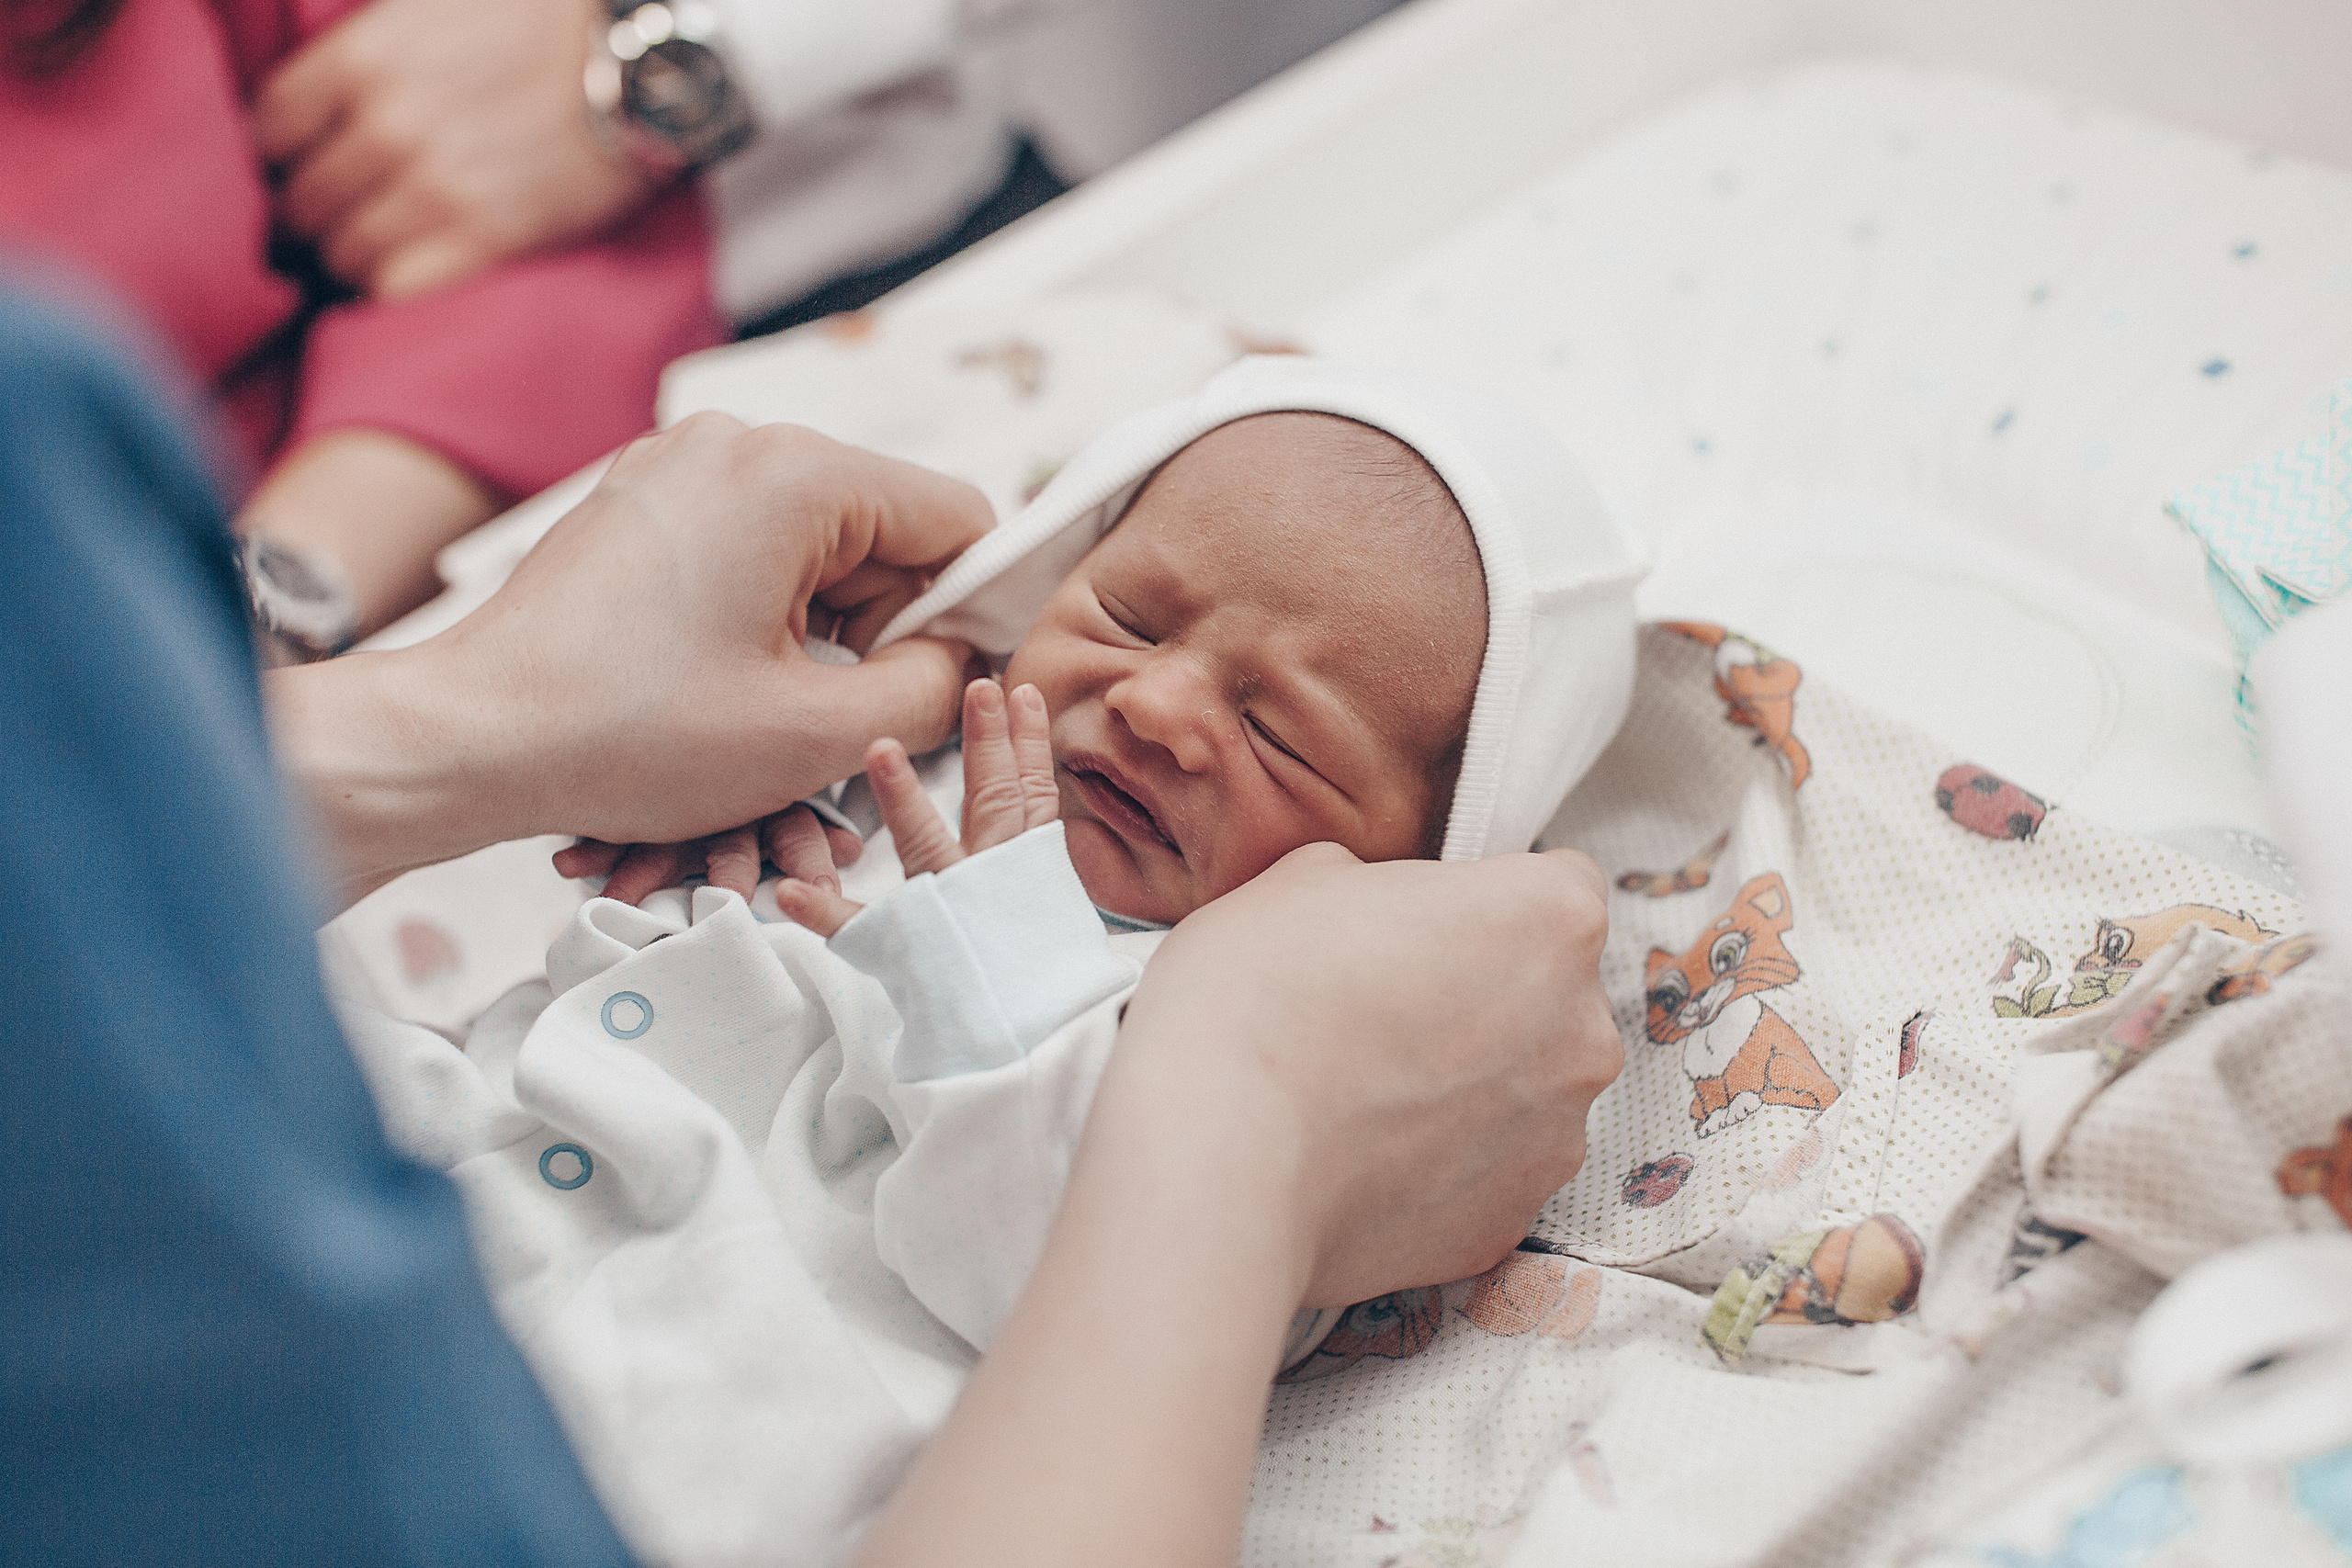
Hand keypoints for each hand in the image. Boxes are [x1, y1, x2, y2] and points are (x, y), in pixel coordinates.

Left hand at [253, 0, 655, 299]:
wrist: (643, 65)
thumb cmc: (542, 19)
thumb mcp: (430, 0)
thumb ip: (365, 39)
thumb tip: (318, 83)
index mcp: (363, 60)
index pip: (270, 129)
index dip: (280, 149)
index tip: (299, 157)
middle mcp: (389, 129)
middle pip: (303, 199)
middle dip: (314, 205)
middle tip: (338, 206)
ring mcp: (437, 192)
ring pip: (344, 252)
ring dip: (352, 251)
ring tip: (374, 240)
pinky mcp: (488, 241)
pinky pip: (397, 288)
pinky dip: (392, 283)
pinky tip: (407, 267)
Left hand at [267, 415, 994, 906]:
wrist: (470, 738)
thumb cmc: (626, 734)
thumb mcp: (818, 736)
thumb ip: (934, 689)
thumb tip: (966, 661)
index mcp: (796, 474)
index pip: (957, 519)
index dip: (975, 610)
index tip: (951, 685)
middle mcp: (738, 445)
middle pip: (884, 532)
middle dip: (887, 629)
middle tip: (848, 720)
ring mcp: (679, 468)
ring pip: (818, 548)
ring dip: (825, 634)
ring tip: (774, 712)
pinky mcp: (642, 507)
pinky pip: (750, 551)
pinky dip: (765, 619)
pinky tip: (725, 686)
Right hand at [856, 844, 1621, 1567]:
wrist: (1197, 1175)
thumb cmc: (1232, 1003)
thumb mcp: (1284, 888)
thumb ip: (1360, 882)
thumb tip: (1364, 902)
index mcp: (1540, 920)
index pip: (1554, 882)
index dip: (1475, 900)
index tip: (1408, 926)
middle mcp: (1570, 1032)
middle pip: (1543, 990)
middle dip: (1471, 989)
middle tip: (1360, 1004)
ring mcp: (1543, 1138)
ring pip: (1515, 1082)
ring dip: (1454, 1077)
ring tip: (1340, 1090)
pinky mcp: (1499, 1225)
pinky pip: (1480, 1165)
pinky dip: (1433, 1158)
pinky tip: (1344, 1155)